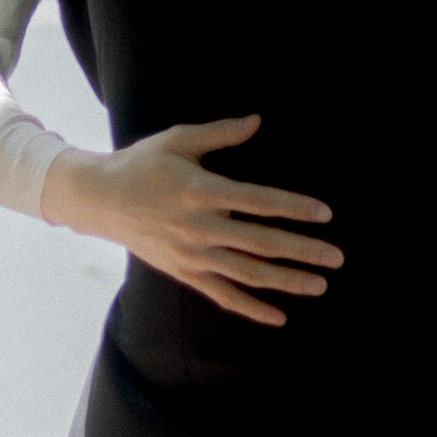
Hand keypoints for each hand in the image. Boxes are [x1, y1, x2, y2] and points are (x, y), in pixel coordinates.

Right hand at [41, 115, 341, 325]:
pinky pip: (223, 295)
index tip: (324, 214)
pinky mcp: (185, 273)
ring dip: (286, 281)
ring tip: (320, 285)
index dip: (293, 208)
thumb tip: (257, 120)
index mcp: (202, 191)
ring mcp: (192, 256)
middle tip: (336, 257)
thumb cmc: (142, 163)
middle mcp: (200, 228)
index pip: (259, 201)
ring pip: (247, 274)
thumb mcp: (178, 140)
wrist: (99, 201)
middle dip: (302, 251)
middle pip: (261, 243)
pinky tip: (279, 316)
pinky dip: (252, 308)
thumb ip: (220, 133)